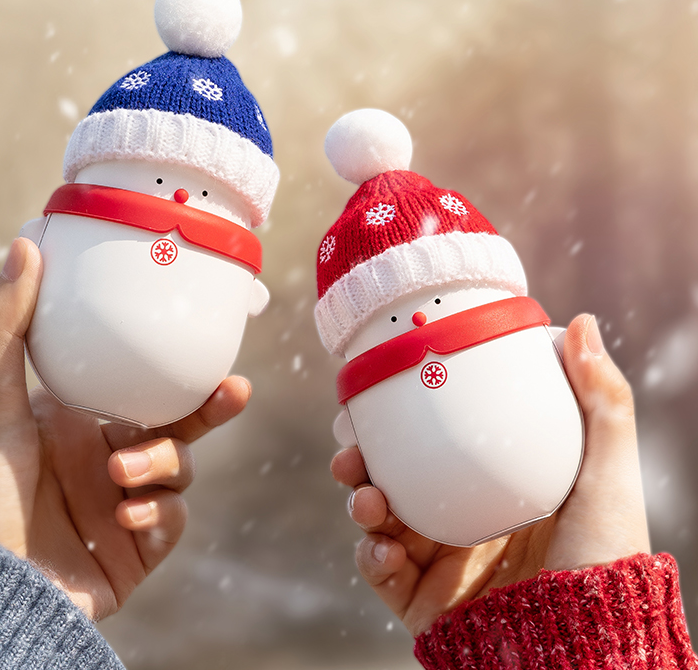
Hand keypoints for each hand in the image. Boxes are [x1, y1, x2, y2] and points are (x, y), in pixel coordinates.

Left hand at [0, 237, 249, 620]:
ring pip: (178, 475)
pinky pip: (170, 525)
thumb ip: (4, 327)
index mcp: (79, 427)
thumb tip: (23, 244)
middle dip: (210, 410)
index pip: (142, 391)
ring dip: (161, 468)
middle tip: (234, 390)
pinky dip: (157, 516)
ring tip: (122, 475)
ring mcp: (121, 510)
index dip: (178, 372)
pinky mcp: (134, 556)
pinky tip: (124, 518)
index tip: (208, 347)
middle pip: (178, 429)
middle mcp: (104, 465)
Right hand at [330, 314, 649, 635]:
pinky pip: (379, 569)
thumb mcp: (608, 473)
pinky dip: (370, 553)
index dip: (398, 412)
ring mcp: (436, 558)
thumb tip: (581, 323)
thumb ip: (601, 401)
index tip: (379, 386)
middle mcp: (458, 516)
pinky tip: (381, 546)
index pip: (432, 438)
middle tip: (351, 441)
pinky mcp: (421, 598)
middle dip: (360, 453)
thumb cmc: (603, 562)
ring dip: (358, 499)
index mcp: (490, 483)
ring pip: (375, 516)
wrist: (586, 649)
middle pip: (391, 472)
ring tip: (365, 495)